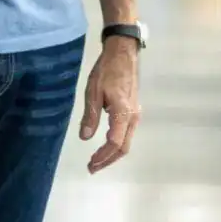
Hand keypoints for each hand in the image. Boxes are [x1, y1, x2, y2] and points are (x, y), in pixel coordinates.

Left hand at [78, 38, 140, 173]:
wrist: (123, 53)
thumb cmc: (106, 70)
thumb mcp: (93, 92)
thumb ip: (90, 116)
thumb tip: (84, 137)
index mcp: (123, 113)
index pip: (114, 142)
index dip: (102, 156)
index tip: (90, 164)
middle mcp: (133, 117)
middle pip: (123, 147)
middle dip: (108, 160)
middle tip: (92, 168)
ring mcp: (135, 114)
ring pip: (127, 141)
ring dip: (112, 154)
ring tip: (97, 160)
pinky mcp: (133, 110)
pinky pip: (127, 133)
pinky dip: (116, 144)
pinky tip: (106, 144)